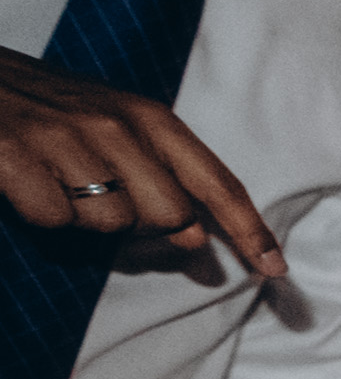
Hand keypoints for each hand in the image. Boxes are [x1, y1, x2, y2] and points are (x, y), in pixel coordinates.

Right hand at [0, 48, 278, 279]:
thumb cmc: (48, 109)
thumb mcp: (113, 130)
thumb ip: (161, 179)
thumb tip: (196, 241)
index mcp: (149, 116)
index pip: (216, 181)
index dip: (250, 230)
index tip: (276, 269)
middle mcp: (115, 123)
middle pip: (168, 216)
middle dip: (141, 226)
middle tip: (98, 196)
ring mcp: (65, 137)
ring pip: (110, 224)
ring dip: (84, 220)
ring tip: (57, 182)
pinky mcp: (15, 155)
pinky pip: (53, 219)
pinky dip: (41, 214)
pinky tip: (25, 183)